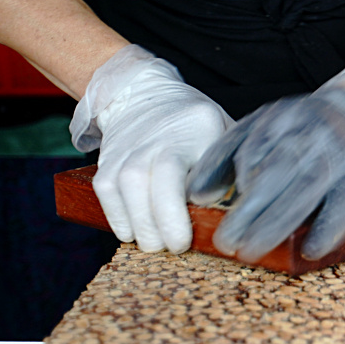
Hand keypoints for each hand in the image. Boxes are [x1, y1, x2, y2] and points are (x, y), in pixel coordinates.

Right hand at [70, 45, 233, 252]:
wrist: (146, 96)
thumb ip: (231, 170)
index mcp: (196, 130)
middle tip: (174, 247)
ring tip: (155, 244)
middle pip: (142, 184)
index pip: (174, 172)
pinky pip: (105, 193)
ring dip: (138, 226)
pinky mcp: (108, 159)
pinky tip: (134, 232)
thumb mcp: (225, 136)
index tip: (184, 241)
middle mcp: (155, 138)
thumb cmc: (197, 126)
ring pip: (122, 191)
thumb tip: (239, 214)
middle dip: (157, 226)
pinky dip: (118, 218)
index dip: (174, 212)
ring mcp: (128, 148)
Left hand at [187, 51, 344, 262]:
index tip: (214, 206)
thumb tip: (197, 195)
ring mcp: (337, 158)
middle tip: (226, 242)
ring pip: (305, 192)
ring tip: (251, 251)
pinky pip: (343, 207)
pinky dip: (327, 229)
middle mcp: (311, 136)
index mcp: (282, 119)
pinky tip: (310, 250)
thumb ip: (224, 156)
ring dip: (277, 225)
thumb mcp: (258, 128)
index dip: (237, 177)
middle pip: (277, 174)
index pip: (255, 147)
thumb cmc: (297, 131)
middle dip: (249, 211)